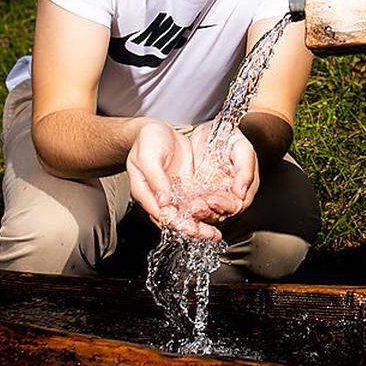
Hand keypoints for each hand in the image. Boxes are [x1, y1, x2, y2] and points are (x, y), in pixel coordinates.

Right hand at [127, 120, 222, 239]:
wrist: (157, 130)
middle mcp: (160, 199)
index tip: (192, 229)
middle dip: (194, 229)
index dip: (177, 224)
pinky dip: (206, 211)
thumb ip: (155, 178)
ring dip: (201, 225)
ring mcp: (175, 195)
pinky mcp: (186, 189)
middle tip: (210, 236)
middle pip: (176, 220)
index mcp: (147, 194)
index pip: (161, 215)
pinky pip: (196, 203)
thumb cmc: (148, 141)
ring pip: (188, 215)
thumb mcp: (148, 157)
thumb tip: (163, 202)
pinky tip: (219, 216)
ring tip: (215, 234)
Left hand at [187, 123, 259, 217]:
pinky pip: (193, 204)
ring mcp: (213, 195)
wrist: (211, 129)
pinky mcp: (197, 193)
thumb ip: (245, 169)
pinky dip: (187, 207)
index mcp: (244, 187)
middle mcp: (229, 195)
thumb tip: (242, 194)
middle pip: (220, 213)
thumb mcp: (242, 149)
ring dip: (197, 212)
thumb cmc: (231, 137)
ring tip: (186, 208)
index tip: (212, 201)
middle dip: (208, 212)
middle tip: (195, 208)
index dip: (225, 206)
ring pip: (206, 212)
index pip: (237, 205)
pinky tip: (179, 205)